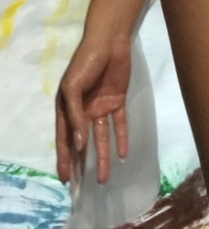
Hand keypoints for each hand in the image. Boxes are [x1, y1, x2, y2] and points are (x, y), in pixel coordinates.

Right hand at [55, 28, 132, 184]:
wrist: (110, 43)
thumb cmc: (85, 62)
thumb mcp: (73, 88)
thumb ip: (75, 115)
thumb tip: (80, 143)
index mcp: (66, 108)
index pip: (64, 139)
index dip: (64, 158)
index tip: (65, 178)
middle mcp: (82, 111)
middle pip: (83, 143)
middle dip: (83, 164)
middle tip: (85, 186)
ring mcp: (100, 107)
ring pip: (101, 138)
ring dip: (102, 156)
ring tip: (103, 177)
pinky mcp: (118, 102)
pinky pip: (120, 125)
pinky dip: (122, 138)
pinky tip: (123, 154)